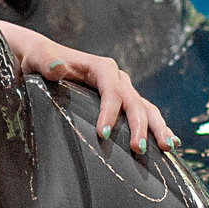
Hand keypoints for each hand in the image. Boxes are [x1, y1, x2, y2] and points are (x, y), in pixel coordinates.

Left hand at [9, 31, 178, 155]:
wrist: (43, 61)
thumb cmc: (40, 60)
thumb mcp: (39, 58)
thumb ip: (46, 62)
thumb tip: (57, 67)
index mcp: (101, 68)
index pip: (112, 90)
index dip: (110, 111)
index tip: (104, 134)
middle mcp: (117, 78)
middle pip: (135, 102)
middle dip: (140, 126)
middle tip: (139, 149)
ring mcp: (123, 92)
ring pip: (147, 109)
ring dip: (158, 128)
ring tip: (169, 147)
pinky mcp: (123, 105)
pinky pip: (144, 116)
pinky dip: (157, 129)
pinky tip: (169, 146)